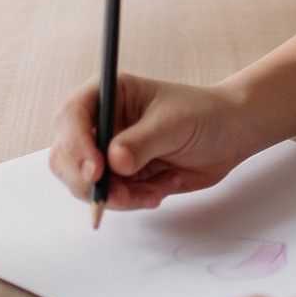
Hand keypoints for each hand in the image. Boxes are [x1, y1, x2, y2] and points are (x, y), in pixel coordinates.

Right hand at [47, 74, 265, 212]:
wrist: (230, 136)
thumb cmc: (203, 115)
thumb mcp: (174, 123)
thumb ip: (142, 142)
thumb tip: (113, 162)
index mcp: (108, 95)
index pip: (71, 117)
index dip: (76, 145)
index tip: (97, 170)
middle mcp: (101, 123)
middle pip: (66, 155)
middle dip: (88, 180)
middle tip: (118, 195)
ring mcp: (107, 152)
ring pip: (84, 183)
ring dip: (113, 196)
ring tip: (150, 194)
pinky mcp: (120, 177)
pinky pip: (109, 197)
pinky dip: (129, 202)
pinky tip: (158, 191)